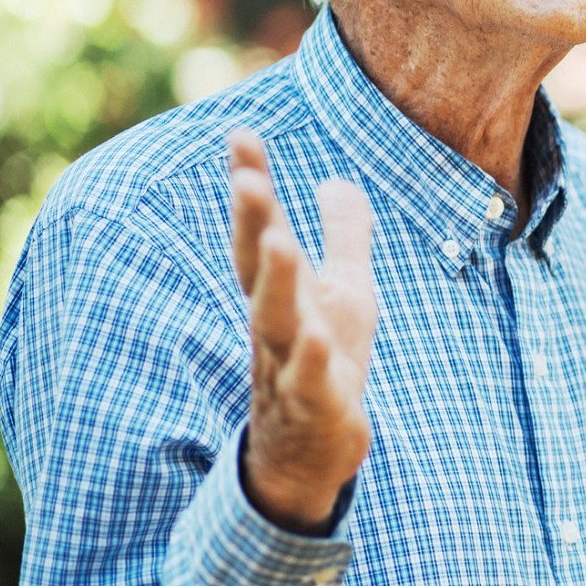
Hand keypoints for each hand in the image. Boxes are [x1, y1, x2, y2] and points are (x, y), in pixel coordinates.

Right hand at [228, 130, 377, 533]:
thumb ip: (344, 236)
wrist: (314, 452)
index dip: (253, 183)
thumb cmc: (326, 361)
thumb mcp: (345, 291)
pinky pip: (309, 385)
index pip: (263, 230)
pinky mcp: (316, 409)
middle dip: (252, 223)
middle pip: (259, 268)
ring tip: (277, 241)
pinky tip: (316, 341)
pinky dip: (310, 364)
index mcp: (285, 291)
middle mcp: (278, 323)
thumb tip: (337, 179)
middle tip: (246, 177)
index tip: (240, 133)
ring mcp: (290, 366)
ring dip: (274, 282)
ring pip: (275, 322)